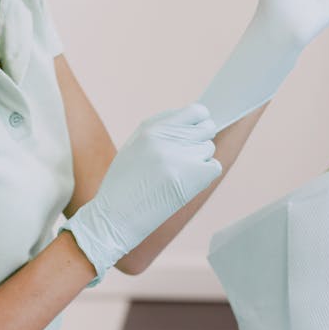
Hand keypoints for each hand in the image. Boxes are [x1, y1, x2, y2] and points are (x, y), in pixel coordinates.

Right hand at [62, 104, 220, 281]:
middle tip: (187, 156)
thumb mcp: (134, 146)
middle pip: (207, 128)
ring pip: (209, 149)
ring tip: (178, 174)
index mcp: (151, 128)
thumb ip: (161, 130)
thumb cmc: (123, 184)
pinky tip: (187, 183)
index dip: (199, 121)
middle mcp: (167, 139)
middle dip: (201, 140)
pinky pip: (214, 167)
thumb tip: (191, 120)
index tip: (196, 131)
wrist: (113, 218)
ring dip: (200, 160)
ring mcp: (180, 158)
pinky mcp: (191, 178)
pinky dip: (205, 175)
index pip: (196, 111)